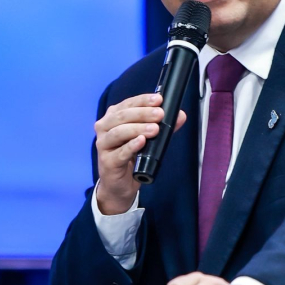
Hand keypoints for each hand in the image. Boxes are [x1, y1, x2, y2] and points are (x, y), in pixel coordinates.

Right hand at [94, 93, 185, 213]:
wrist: (119, 185)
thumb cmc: (131, 157)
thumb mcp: (148, 139)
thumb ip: (163, 127)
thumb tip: (180, 115)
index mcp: (113, 117)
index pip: (128, 104)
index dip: (143, 100)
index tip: (159, 99)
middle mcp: (104, 128)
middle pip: (122, 116)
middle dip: (142, 113)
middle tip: (160, 114)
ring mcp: (103, 145)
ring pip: (118, 132)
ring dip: (138, 128)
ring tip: (154, 129)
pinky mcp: (107, 162)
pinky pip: (119, 152)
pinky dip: (131, 146)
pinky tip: (141, 142)